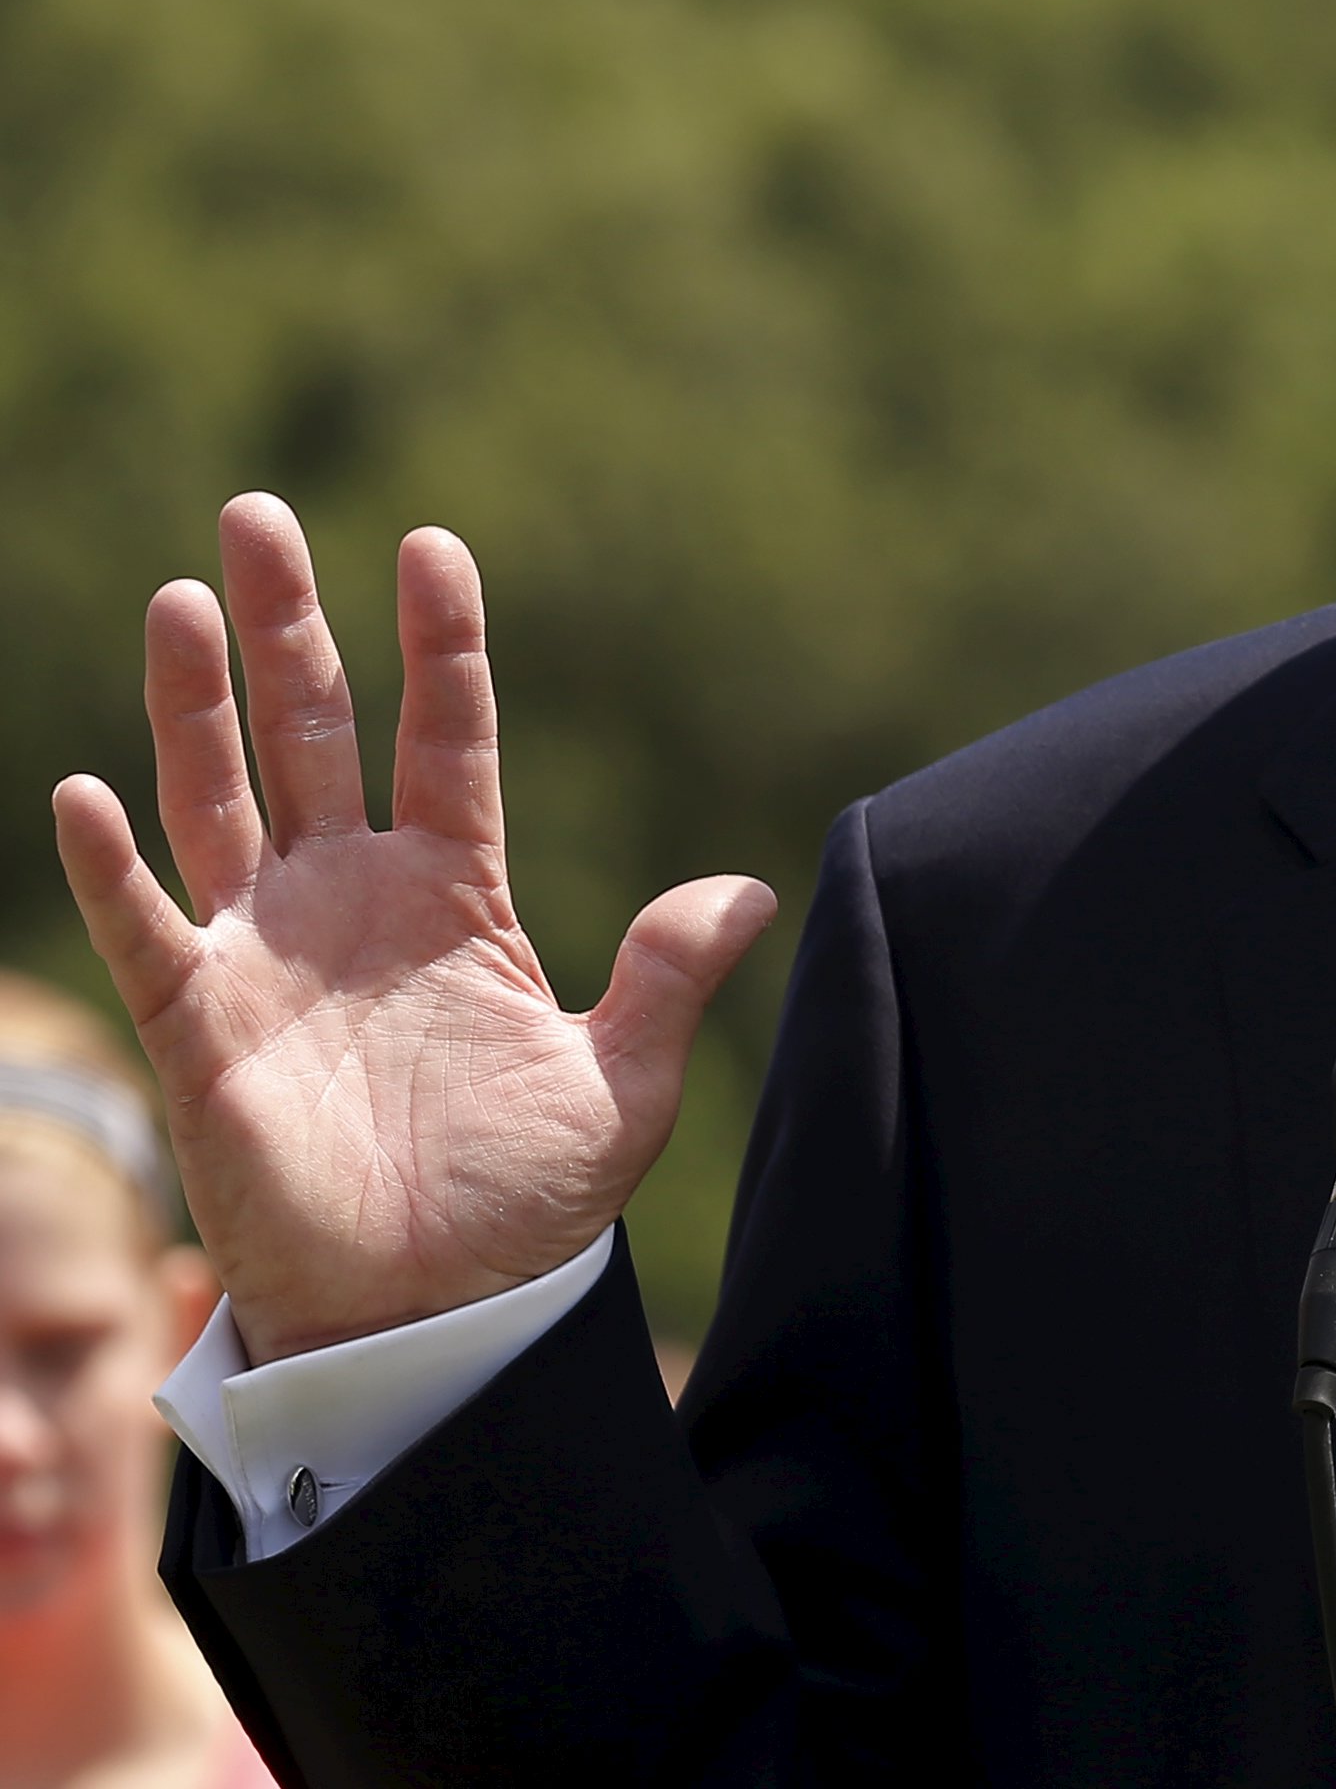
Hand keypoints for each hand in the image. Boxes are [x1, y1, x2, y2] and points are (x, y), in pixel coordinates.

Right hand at [49, 496, 776, 1362]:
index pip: (446, 737)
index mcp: (456, 896)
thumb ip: (671, 979)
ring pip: (222, 796)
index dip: (439, 644)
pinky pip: (149, 928)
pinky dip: (114, 864)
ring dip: (195, 700)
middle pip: (312, 730)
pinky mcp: (202, 1027)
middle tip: (257, 512)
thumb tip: (751, 888)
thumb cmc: (523, 1206)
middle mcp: (353, 901)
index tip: (432, 543)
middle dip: (287, 624)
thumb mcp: (626, 1086)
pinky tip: (91, 788)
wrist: (438, 1316)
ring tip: (180, 595)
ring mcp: (270, 954)